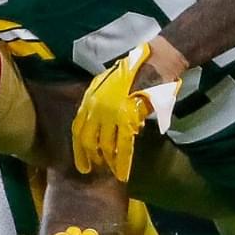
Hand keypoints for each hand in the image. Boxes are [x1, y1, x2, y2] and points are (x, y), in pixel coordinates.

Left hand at [72, 41, 181, 180]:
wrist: (155, 61)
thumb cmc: (137, 70)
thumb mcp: (110, 83)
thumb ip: (104, 103)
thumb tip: (107, 126)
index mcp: (90, 97)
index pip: (78, 128)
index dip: (79, 149)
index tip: (82, 163)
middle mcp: (96, 105)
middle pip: (88, 139)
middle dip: (91, 157)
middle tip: (98, 169)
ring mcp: (110, 112)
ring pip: (105, 145)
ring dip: (108, 161)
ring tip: (113, 172)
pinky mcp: (127, 117)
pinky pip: (123, 145)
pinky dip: (122, 161)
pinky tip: (123, 172)